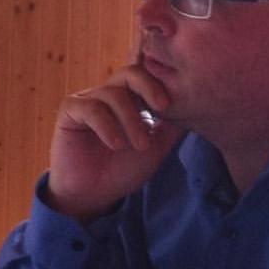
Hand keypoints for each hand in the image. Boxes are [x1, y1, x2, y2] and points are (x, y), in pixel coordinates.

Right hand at [47, 63, 182, 221]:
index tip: (173, 104)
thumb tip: (198, 107)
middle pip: (130, 73)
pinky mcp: (70, 111)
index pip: (146, 76)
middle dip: (149, 87)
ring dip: (130, 119)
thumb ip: (172, 126)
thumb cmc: (123, 170)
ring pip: (113, 94)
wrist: (93, 195)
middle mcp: (109, 95)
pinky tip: (116, 144)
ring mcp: (88, 100)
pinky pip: (90, 108)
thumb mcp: (156, 147)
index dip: (160, 82)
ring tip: (139, 145)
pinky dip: (107, 125)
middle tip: (163, 107)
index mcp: (130, 99)